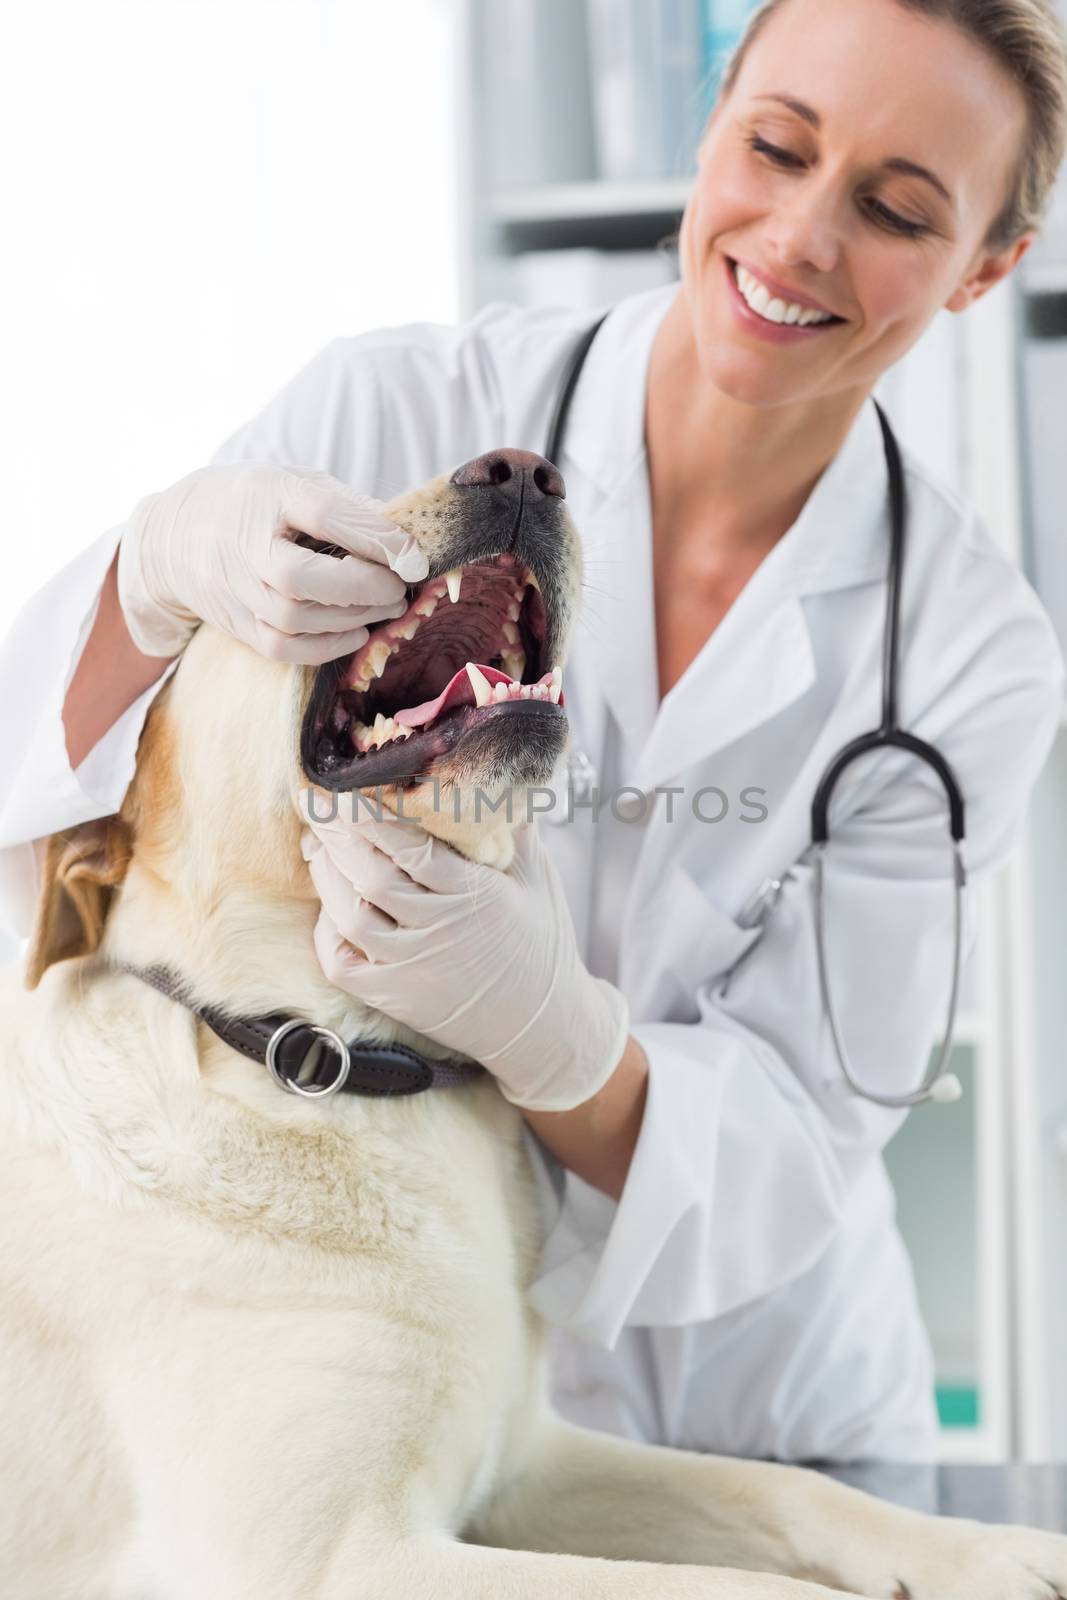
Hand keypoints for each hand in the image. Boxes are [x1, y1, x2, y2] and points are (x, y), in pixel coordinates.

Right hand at [116, 461, 428, 658]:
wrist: (172, 538)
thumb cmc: (254, 505)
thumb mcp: (296, 484)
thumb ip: (350, 507)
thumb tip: (410, 539)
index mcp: (267, 494)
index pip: (323, 514)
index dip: (375, 537)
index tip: (415, 556)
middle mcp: (245, 545)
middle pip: (301, 578)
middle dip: (362, 588)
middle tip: (399, 588)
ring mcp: (237, 589)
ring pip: (294, 619)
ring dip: (352, 618)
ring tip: (386, 607)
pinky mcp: (237, 625)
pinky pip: (283, 648)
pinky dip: (326, 648)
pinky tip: (356, 633)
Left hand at [297, 804, 630, 1112]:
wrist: (542, 1025)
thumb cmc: (542, 944)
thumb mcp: (539, 880)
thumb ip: (515, 829)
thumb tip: (498, 778)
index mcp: (477, 895)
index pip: (412, 849)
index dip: (371, 817)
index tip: (345, 790)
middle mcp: (440, 931)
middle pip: (372, 876)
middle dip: (336, 834)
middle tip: (314, 802)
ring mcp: (413, 968)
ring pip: (350, 914)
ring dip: (326, 875)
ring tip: (316, 845)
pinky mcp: (395, 998)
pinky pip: (342, 962)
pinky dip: (327, 930)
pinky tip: (330, 904)